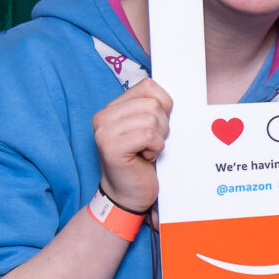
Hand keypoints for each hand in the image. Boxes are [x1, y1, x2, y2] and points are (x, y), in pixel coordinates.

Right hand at [90, 78, 169, 212]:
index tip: (156, 124)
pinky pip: (149, 136)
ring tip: (147, 150)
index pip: (148, 86)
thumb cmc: (142, 158)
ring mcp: (104, 132)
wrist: (129, 193)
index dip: (163, 105)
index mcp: (112, 107)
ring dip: (158, 138)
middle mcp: (103, 116)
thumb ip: (152, 107)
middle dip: (162, 125)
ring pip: (152, 119)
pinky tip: (145, 157)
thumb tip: (176, 90)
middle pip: (153, 104)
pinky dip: (155, 148)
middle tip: (151, 143)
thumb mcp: (147, 126)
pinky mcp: (111, 147)